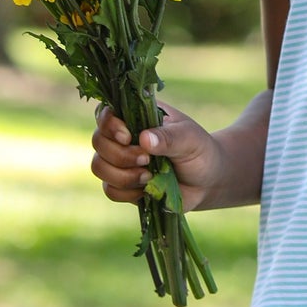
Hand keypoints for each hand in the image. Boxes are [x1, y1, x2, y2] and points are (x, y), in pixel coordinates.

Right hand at [91, 104, 224, 210]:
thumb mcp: (190, 138)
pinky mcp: (123, 185)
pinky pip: (110, 190)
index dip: (109, 125)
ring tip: (150, 175)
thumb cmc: (199, 150)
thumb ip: (169, 137)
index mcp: (136, 116)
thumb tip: (144, 138)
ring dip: (123, 175)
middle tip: (147, 159)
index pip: (106, 113)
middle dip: (120, 155)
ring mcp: (120, 161)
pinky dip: (127, 192)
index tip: (128, 136)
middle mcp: (122, 137)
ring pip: (99, 167)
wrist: (207, 181)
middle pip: (98, 141)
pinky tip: (148, 188)